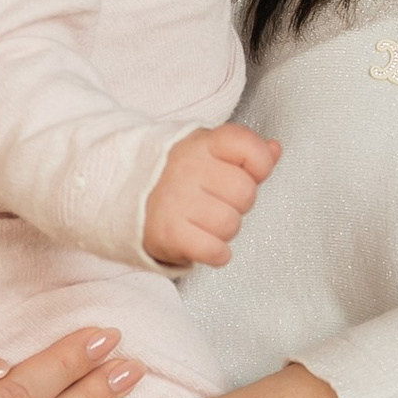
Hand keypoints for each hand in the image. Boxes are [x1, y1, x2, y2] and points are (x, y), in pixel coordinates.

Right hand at [143, 122, 279, 268]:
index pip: (247, 147)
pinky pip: (213, 250)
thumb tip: (275, 149)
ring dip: (225, 231)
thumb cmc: (176, 175)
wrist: (123, 194)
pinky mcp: (168, 232)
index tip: (249, 172)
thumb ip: (246, 151)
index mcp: (202, 144)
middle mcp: (188, 168)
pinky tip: (205, 244)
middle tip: (218, 203)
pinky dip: (216, 253)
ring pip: (231, 224)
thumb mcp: (208, 152)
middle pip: (245, 193)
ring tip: (206, 223)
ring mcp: (176, 200)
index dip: (259, 164)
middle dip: (239, 204)